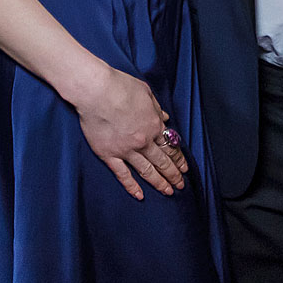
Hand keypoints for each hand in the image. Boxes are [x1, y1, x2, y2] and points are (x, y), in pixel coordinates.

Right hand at [73, 67, 188, 199]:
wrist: (97, 91)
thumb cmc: (120, 86)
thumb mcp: (145, 92)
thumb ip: (156, 107)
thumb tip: (164, 117)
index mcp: (153, 124)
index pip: (169, 145)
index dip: (178, 158)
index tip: (184, 167)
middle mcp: (143, 140)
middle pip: (162, 161)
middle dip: (173, 174)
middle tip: (180, 184)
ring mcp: (126, 150)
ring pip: (146, 171)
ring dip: (159, 182)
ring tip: (168, 192)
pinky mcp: (109, 154)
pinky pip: (122, 174)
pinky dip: (132, 186)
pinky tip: (140, 195)